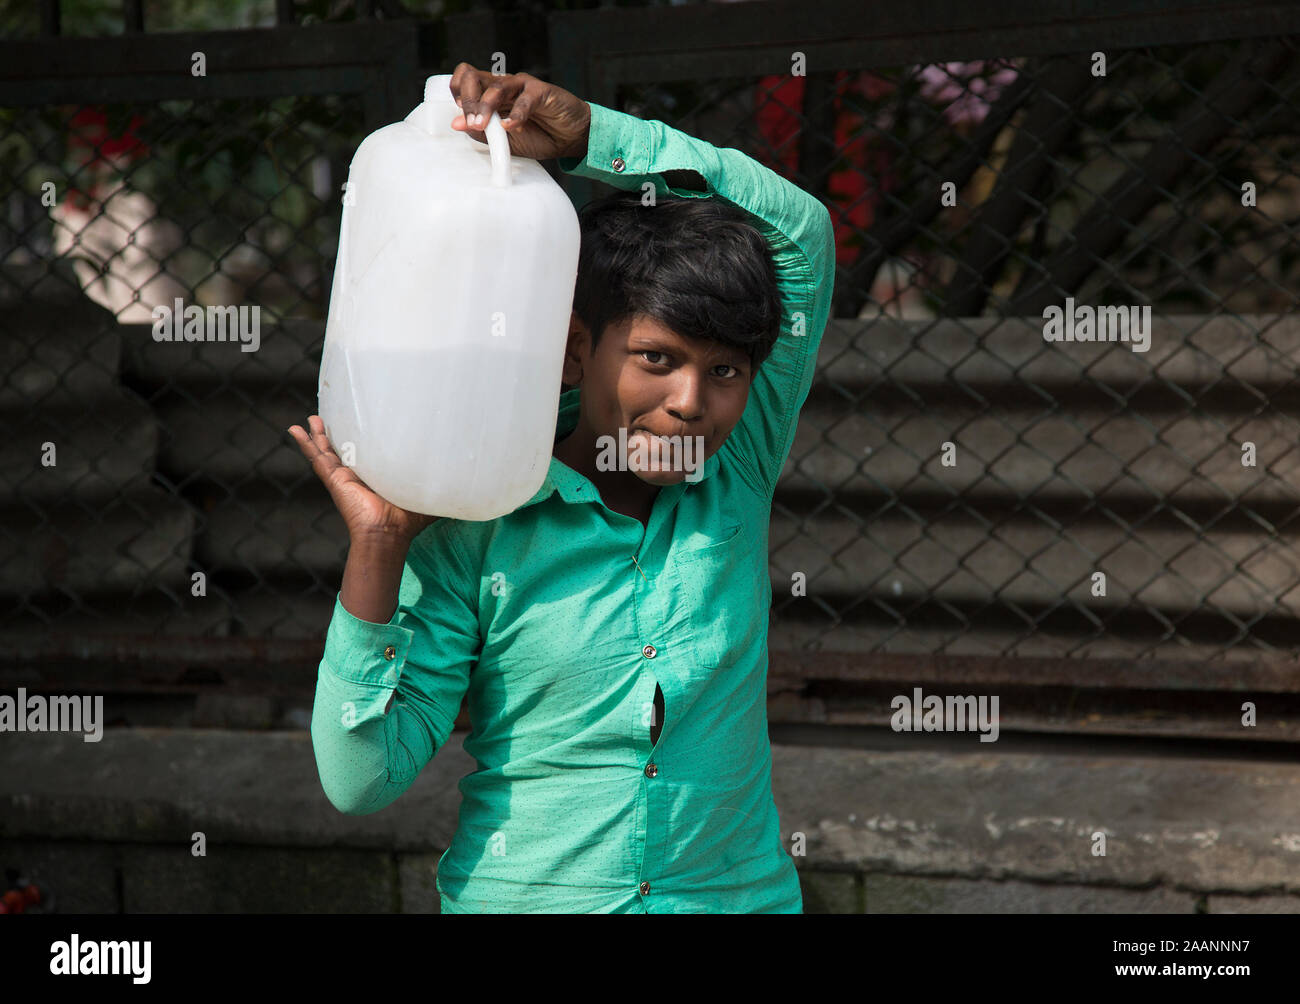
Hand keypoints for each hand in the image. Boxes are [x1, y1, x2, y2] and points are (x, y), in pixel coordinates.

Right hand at [288, 416, 438, 542]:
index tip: (370, 420)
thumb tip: (469, 480)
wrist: (388, 533)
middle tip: (335, 413)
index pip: (373, 452)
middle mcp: (360, 474)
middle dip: (341, 432)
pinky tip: (295, 430)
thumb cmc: (408, 520)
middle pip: (347, 448)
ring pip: (328, 450)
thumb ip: (441, 485)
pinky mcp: (335, 478)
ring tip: (312, 417)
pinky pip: (317, 458)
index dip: (370, 437)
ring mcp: (344, 475)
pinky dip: (305, 443)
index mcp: (378, 475)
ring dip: (320, 434)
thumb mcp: (427, 495)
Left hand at [449, 63, 590, 161]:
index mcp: (491, 94)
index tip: (462, 117)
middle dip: (467, 100)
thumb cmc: (538, 136)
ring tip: (483, 125)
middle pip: (472, 77)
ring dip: (485, 107)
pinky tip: (513, 127)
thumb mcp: (504, 140)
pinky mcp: (541, 91)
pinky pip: (524, 99)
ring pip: (495, 86)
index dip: (458, 93)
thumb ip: (481, 131)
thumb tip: (456, 124)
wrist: (570, 138)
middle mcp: (503, 85)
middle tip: (471, 123)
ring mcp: (521, 86)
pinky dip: (515, 115)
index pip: (465, 79)